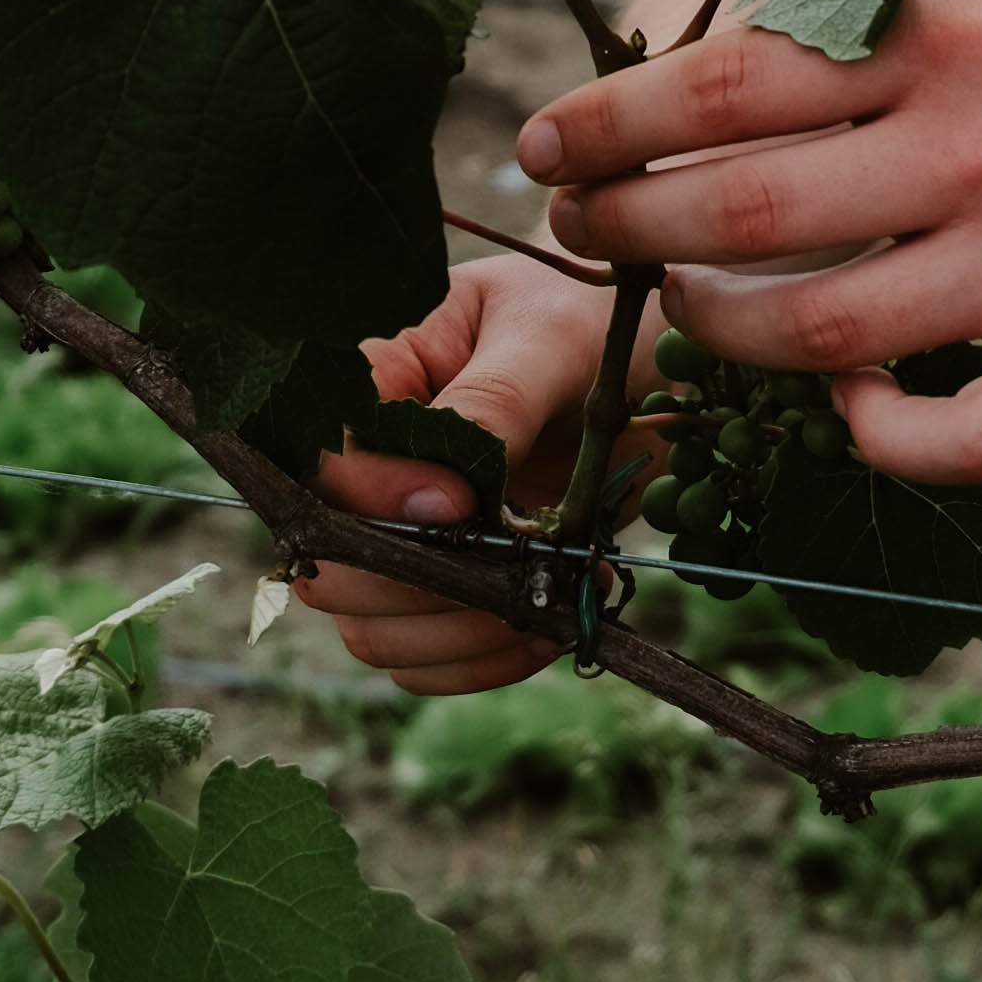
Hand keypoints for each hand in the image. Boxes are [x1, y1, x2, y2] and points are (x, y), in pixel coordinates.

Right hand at [297, 252, 612, 694]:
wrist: (655, 362)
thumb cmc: (591, 321)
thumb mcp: (549, 337)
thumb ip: (496, 400)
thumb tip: (447, 490)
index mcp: (378, 386)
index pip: (326, 463)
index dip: (377, 500)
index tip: (463, 504)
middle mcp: (377, 472)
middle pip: (332, 566)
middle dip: (420, 586)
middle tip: (516, 565)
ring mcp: (413, 540)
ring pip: (373, 630)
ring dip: (459, 635)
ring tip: (548, 599)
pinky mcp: (458, 585)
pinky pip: (430, 659)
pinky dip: (486, 660)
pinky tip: (552, 624)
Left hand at [516, 0, 981, 478]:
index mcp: (949, 32)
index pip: (734, 75)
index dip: (612, 117)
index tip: (546, 143)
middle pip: (750, 209)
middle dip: (629, 229)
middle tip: (581, 235)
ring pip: (826, 332)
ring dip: (723, 335)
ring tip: (688, 311)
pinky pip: (960, 436)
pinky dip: (879, 435)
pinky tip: (847, 403)